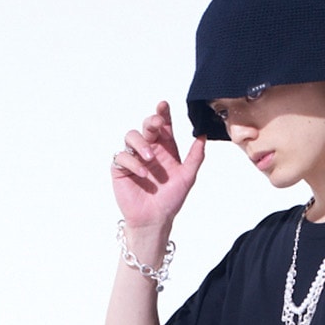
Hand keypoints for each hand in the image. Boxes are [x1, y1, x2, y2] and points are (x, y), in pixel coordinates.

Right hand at [112, 100, 205, 231]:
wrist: (155, 220)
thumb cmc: (170, 200)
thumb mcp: (187, 177)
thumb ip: (196, 156)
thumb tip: (203, 135)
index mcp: (165, 148)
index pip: (164, 126)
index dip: (163, 113)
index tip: (164, 105)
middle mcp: (149, 150)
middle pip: (147, 126)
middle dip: (151, 121)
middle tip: (157, 125)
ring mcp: (134, 158)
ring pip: (131, 136)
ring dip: (141, 144)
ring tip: (150, 159)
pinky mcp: (121, 169)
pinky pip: (122, 157)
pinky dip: (133, 163)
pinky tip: (143, 174)